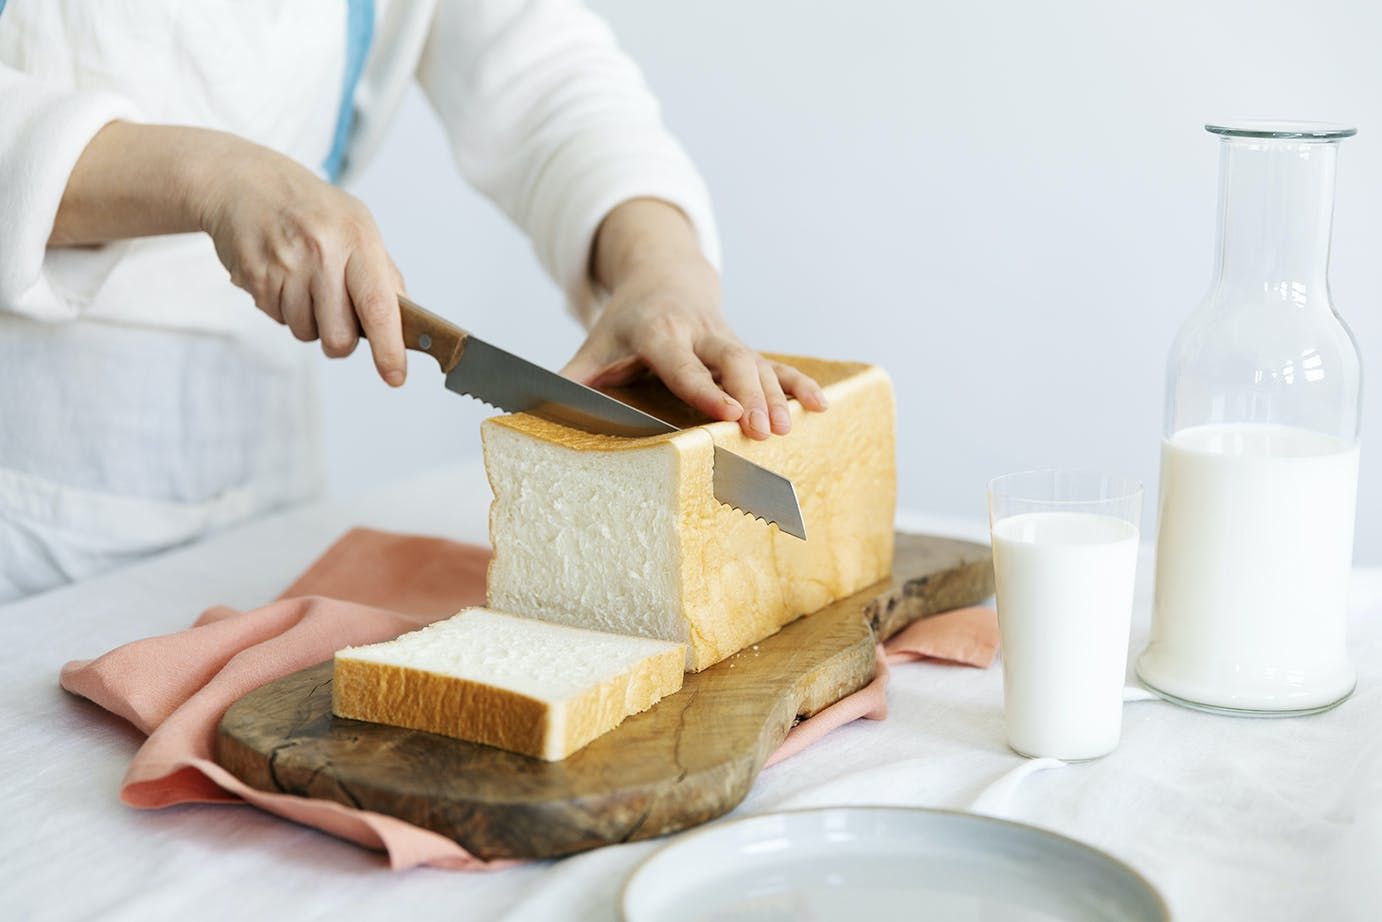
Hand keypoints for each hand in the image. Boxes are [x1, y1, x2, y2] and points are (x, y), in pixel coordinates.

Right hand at [197, 137, 407, 384]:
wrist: (244, 183)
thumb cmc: (312, 209)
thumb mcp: (358, 226)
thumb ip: (383, 275)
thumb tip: (404, 325)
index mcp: (357, 239)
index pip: (378, 306)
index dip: (389, 348)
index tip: (395, 376)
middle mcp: (321, 253)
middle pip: (339, 337)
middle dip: (342, 341)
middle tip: (337, 316)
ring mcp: (285, 266)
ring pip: (307, 334)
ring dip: (310, 322)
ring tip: (305, 282)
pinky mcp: (255, 278)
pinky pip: (279, 321)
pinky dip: (284, 309)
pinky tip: (282, 277)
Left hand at [562, 200, 826, 438]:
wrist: (663, 278)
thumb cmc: (623, 325)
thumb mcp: (592, 347)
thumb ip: (569, 380)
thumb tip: (531, 412)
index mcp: (659, 332)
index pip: (683, 364)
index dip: (705, 388)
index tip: (727, 412)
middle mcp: (699, 332)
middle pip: (732, 361)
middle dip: (752, 394)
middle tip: (766, 430)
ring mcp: (727, 340)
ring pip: (759, 365)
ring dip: (777, 397)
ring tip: (790, 430)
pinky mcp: (747, 349)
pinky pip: (779, 366)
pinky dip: (800, 384)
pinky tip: (822, 407)